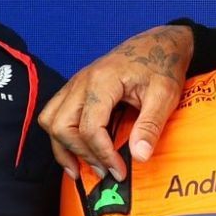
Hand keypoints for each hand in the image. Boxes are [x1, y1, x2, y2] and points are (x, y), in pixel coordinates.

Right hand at [40, 25, 193, 179]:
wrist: (159, 43)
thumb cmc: (162, 65)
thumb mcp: (165, 95)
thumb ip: (150, 125)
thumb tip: (139, 157)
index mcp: (102, 81)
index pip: (90, 127)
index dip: (103, 154)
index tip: (120, 171)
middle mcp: (82, 81)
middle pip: (61, 125)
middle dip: (79, 153)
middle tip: (104, 171)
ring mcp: (76, 84)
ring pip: (51, 120)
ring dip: (63, 148)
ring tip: (80, 170)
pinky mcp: (77, 89)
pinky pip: (55, 114)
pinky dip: (61, 137)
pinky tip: (75, 154)